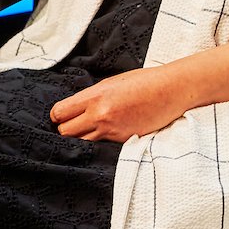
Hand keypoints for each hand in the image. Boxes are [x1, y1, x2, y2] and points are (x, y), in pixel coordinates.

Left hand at [50, 68, 188, 141]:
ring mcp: (112, 130)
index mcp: (95, 96)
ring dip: (81, 139)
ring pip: (81, 143)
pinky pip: (102, 146)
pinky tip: (106, 136)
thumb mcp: (113, 82)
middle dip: (65, 130)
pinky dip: (100, 143)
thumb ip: (93, 96)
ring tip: (87, 132)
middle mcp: (100, 114)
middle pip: (65, 132)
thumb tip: (78, 107)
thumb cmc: (144, 81)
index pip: (59, 113)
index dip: (57, 117)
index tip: (61, 117)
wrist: (171, 90)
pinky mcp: (123, 141)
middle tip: (73, 126)